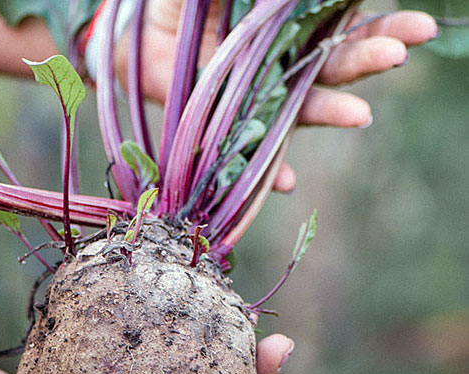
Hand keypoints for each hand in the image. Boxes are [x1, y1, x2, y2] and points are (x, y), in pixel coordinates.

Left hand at [114, 2, 438, 190]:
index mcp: (284, 30)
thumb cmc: (175, 7)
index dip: (376, 24)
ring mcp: (258, 104)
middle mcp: (280, 70)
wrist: (131, 41)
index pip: (338, 27)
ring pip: (303, 110)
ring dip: (332, 111)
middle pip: (332, 66)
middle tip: (399, 52)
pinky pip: (254, 157)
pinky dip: (270, 173)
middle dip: (368, 57)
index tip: (415, 25)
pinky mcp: (230, 133)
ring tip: (361, 113)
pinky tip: (285, 182)